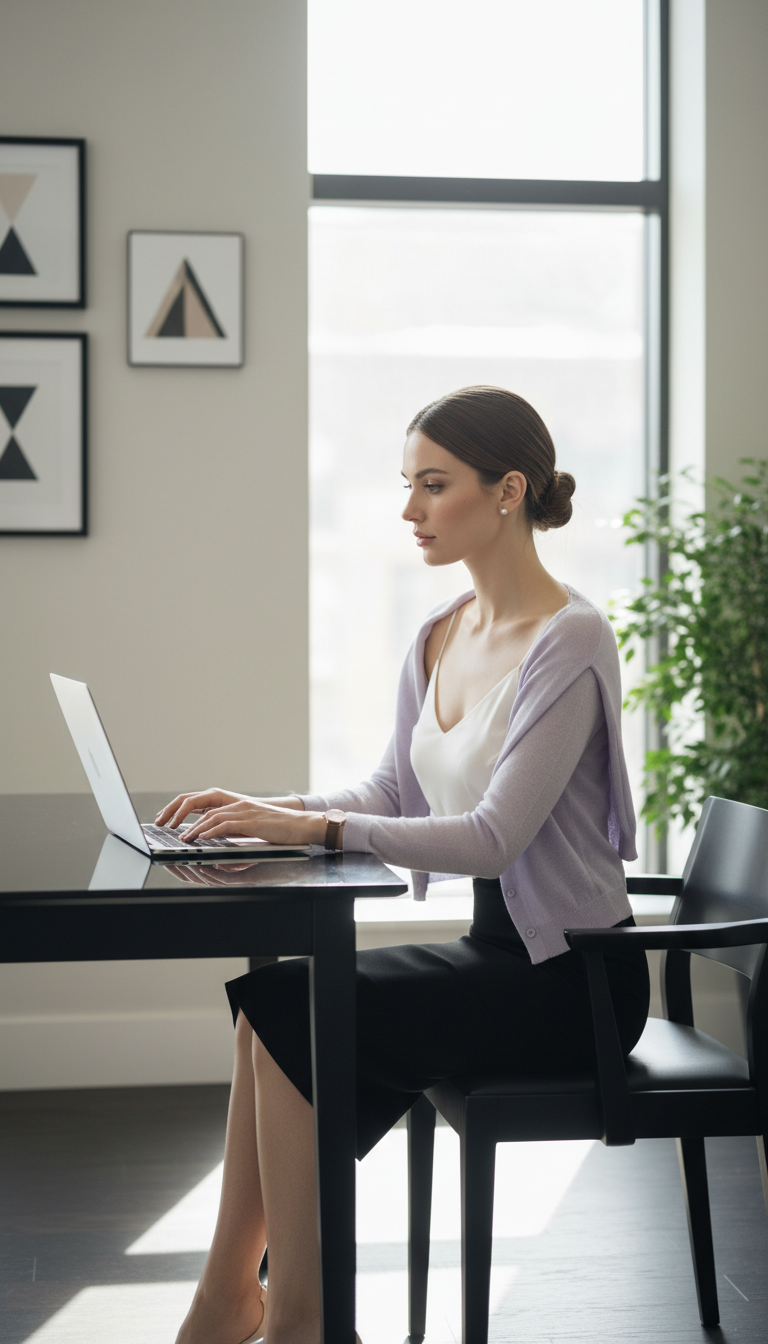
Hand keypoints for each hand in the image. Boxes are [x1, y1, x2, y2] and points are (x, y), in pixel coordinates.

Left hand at [156, 789, 303, 829]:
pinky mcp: (250, 821)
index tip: (169, 819)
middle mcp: (237, 805)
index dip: (184, 811)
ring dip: (193, 828)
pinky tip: (200, 838)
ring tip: (181, 837)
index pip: (204, 805)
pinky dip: (210, 831)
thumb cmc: (280, 830)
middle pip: (202, 806)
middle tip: (166, 825)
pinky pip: (224, 825)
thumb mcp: (252, 828)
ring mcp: (244, 811)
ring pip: (210, 816)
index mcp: (236, 805)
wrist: (302, 826)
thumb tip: (216, 837)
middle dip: (181, 815)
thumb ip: (234, 829)